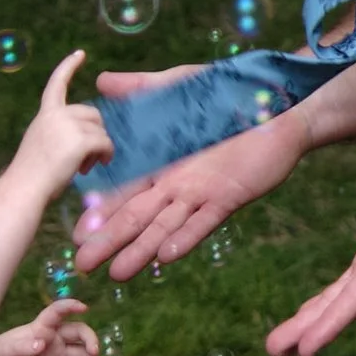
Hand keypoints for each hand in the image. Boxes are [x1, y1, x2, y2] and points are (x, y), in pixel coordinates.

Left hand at [0, 298, 98, 355]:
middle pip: (79, 333)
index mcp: (40, 328)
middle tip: (94, 352)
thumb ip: (22, 348)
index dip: (70, 307)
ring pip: (81, 355)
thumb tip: (41, 344)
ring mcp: (56, 355)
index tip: (84, 308)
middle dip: (90, 340)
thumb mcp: (6, 353)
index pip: (58, 312)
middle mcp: (53, 339)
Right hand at [17, 49, 111, 196]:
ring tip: (85, 166)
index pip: (57, 84)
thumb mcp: (41, 144)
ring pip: (100, 130)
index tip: (80, 54)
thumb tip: (86, 139)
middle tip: (87, 158)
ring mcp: (69, 125)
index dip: (68, 67)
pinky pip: (105, 142)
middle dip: (95, 133)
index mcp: (45, 114)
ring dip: (99, 148)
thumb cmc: (31, 176)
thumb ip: (58, 133)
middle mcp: (56, 114)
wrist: (24, 188)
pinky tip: (99, 164)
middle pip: (92, 113)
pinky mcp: (82, 139)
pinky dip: (106, 154)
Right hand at [73, 107, 299, 284]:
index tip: (76, 234)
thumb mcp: (178, 86)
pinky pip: (204, 221)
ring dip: (141, 250)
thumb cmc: (228, 95)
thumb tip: (101, 80)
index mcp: (160, 163)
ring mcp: (201, 194)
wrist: (279, 103)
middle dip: (110, 241)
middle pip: (137, 217)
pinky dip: (185, 238)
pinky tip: (166, 257)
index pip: (122, 192)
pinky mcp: (228, 197)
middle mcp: (176, 184)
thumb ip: (141, 88)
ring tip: (117, 275)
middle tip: (83, 266)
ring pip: (164, 226)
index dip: (99, 213)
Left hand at [266, 148, 355, 355]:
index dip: (332, 323)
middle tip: (275, 352)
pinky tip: (305, 318)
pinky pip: (346, 292)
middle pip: (344, 309)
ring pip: (341, 304)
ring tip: (279, 348)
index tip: (306, 347)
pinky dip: (324, 308)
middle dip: (310, 332)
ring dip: (311, 325)